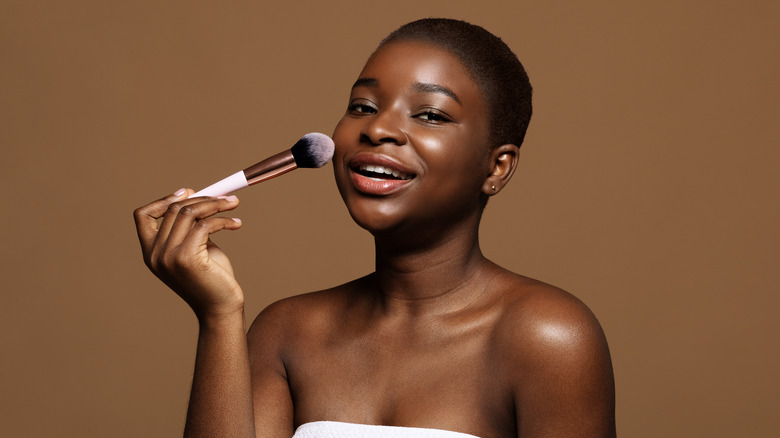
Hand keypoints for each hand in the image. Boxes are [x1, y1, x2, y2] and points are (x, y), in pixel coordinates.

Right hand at [134, 189, 244, 320]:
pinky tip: (236, 224)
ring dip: (216, 204)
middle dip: (202, 198)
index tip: (189, 192)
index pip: (142, 215)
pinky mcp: (187, 258)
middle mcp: (154, 254)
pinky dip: (224, 220)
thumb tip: (196, 196)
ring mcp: (168, 257)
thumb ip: (190, 227)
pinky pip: (205, 225)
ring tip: (233, 205)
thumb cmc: (212, 278)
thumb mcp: (195, 248)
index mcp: (150, 252)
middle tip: (226, 198)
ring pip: (189, 213)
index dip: (164, 199)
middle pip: (174, 209)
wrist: (221, 308)